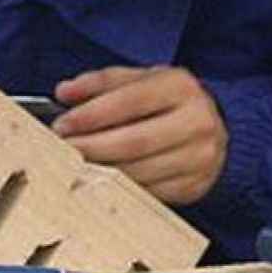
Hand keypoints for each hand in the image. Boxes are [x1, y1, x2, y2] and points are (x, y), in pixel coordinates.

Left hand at [52, 65, 226, 204]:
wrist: (208, 124)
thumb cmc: (164, 100)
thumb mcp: (135, 79)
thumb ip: (98, 82)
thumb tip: (64, 92)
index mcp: (180, 87)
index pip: (129, 102)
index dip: (91, 115)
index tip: (63, 125)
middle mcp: (198, 122)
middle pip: (134, 142)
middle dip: (91, 147)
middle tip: (63, 149)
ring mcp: (201, 158)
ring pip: (141, 172)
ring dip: (101, 170)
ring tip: (76, 163)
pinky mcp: (196, 186)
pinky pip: (150, 193)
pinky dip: (121, 187)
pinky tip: (101, 178)